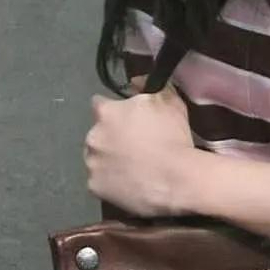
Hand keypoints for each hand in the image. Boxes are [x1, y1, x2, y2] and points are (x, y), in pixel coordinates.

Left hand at [84, 87, 196, 216]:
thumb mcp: (167, 100)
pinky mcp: (95, 187)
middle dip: (110, 136)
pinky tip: (128, 182)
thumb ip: (146, 86)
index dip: (112, 109)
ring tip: (131, 166)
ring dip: (108, 158)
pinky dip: (110, 181)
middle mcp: (93, 136)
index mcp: (106, 113)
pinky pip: (100, 181)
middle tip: (132, 144)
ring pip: (96, 157)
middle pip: (97, 133)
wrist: (177, 179)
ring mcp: (92, 164)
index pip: (98, 104)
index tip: (124, 117)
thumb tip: (134, 82)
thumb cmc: (172, 136)